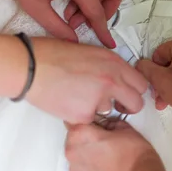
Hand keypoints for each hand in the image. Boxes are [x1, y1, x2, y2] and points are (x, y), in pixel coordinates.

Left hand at [0, 0, 122, 46]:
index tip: (109, 44)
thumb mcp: (35, 6)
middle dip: (107, 12)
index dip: (103, 31)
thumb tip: (73, 40)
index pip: (97, 12)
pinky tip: (67, 1)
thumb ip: (57, 26)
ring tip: (70, 14)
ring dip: (94, 3)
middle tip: (87, 22)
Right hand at [27, 38, 146, 122]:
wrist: (30, 66)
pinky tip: (67, 101)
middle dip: (128, 107)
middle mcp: (112, 81)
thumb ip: (108, 65)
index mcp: (114, 63)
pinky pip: (90, 119)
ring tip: (78, 95)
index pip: (141, 84)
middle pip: (136, 103)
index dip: (134, 90)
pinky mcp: (84, 115)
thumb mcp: (89, 52)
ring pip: (110, 111)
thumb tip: (118, 78)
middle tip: (117, 106)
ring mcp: (99, 99)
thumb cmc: (54, 54)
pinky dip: (81, 114)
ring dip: (99, 107)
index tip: (127, 94)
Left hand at [65, 121, 160, 170]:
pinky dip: (89, 170)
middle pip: (72, 140)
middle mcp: (72, 152)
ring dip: (85, 155)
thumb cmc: (134, 154)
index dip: (87, 122)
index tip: (96, 125)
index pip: (74, 121)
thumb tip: (105, 125)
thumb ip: (108, 122)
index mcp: (80, 134)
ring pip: (76, 157)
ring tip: (105, 157)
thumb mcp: (123, 126)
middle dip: (85, 139)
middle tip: (103, 141)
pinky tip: (104, 168)